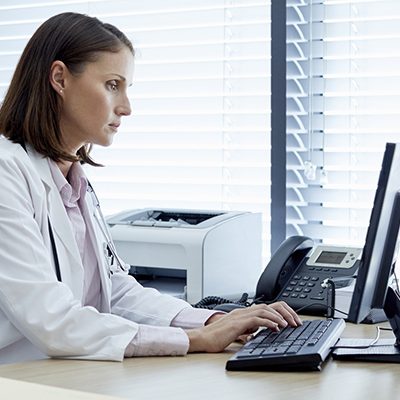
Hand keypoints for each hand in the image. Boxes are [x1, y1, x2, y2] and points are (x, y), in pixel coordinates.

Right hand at [186, 301, 301, 352]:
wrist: (202, 338)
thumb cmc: (215, 337)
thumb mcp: (236, 333)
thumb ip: (246, 331)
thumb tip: (255, 335)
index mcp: (244, 313)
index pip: (267, 307)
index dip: (281, 312)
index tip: (291, 321)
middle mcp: (243, 311)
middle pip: (270, 305)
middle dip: (286, 312)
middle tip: (296, 321)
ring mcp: (240, 316)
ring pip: (265, 309)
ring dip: (280, 316)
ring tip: (289, 324)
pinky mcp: (238, 323)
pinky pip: (257, 319)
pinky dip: (269, 322)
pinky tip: (276, 328)